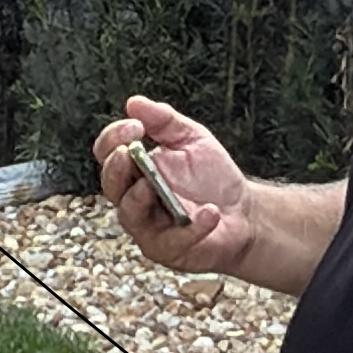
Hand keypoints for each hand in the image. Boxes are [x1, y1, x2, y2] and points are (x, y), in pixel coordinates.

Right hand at [98, 95, 253, 268]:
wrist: (244, 213)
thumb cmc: (212, 178)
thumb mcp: (193, 140)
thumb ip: (165, 121)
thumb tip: (134, 103)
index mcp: (135, 169)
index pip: (108, 153)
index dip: (113, 138)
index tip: (136, 127)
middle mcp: (134, 198)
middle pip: (110, 184)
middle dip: (116, 168)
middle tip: (129, 154)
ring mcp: (148, 227)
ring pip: (129, 214)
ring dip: (139, 198)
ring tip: (152, 184)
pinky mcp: (168, 249)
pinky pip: (171, 240)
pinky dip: (192, 227)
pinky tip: (209, 212)